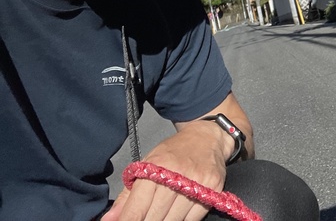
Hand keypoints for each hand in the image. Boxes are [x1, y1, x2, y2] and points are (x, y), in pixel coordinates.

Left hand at [102, 120, 229, 220]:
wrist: (207, 137)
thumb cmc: (174, 152)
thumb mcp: (148, 165)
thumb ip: (127, 196)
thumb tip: (108, 220)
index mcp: (156, 167)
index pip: (137, 208)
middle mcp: (177, 174)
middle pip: (154, 218)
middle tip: (144, 219)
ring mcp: (197, 182)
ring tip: (161, 215)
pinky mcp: (213, 189)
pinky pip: (193, 219)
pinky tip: (177, 214)